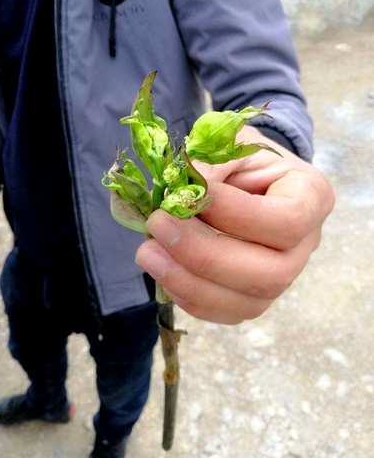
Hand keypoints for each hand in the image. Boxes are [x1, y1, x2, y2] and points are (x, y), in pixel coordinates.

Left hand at [135, 126, 334, 324]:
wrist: (244, 178)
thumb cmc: (240, 158)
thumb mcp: (228, 145)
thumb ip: (209, 165)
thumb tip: (178, 197)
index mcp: (311, 199)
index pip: (286, 221)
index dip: (235, 214)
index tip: (188, 194)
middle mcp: (304, 246)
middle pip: (268, 273)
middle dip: (204, 254)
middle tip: (157, 224)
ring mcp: (282, 279)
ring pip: (246, 302)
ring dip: (188, 281)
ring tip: (148, 252)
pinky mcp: (252, 298)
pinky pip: (224, 312)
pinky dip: (187, 295)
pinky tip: (162, 269)